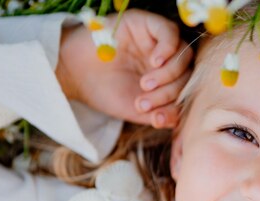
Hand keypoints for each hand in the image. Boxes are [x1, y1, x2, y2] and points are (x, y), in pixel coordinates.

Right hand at [56, 9, 192, 128]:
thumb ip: (161, 114)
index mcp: (168, 80)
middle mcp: (166, 59)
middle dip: (168, 93)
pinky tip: (155, 62)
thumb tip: (180, 118)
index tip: (155, 119)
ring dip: (168, 75)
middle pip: (187, 74)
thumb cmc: (104, 91)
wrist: (73, 75)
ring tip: (144, 85)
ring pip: (183, 55)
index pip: (186, 91)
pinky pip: (169, 31)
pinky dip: (168, 48)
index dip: (175, 107)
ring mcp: (157, 41)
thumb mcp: (137, 110)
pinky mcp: (146, 23)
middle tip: (143, 102)